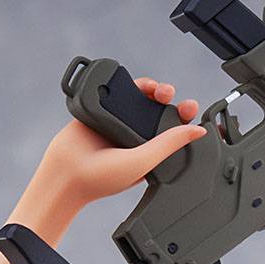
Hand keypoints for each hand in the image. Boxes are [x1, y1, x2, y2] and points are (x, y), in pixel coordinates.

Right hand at [9, 78, 204, 233]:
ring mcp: (119, 123)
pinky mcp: (102, 110)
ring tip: (159, 90)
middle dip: (170, 101)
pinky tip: (140, 85)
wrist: (66, 172)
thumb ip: (169, 144)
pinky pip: (120, 91)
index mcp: (148, 153)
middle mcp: (135, 137)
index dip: (184, 120)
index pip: (172, 133)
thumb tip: (198, 131)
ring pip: (142, 99)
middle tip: (174, 98)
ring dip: (154, 89)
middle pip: (159, 111)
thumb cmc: (102, 178)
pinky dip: (131, 85)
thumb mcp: (144, 162)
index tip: (191, 110)